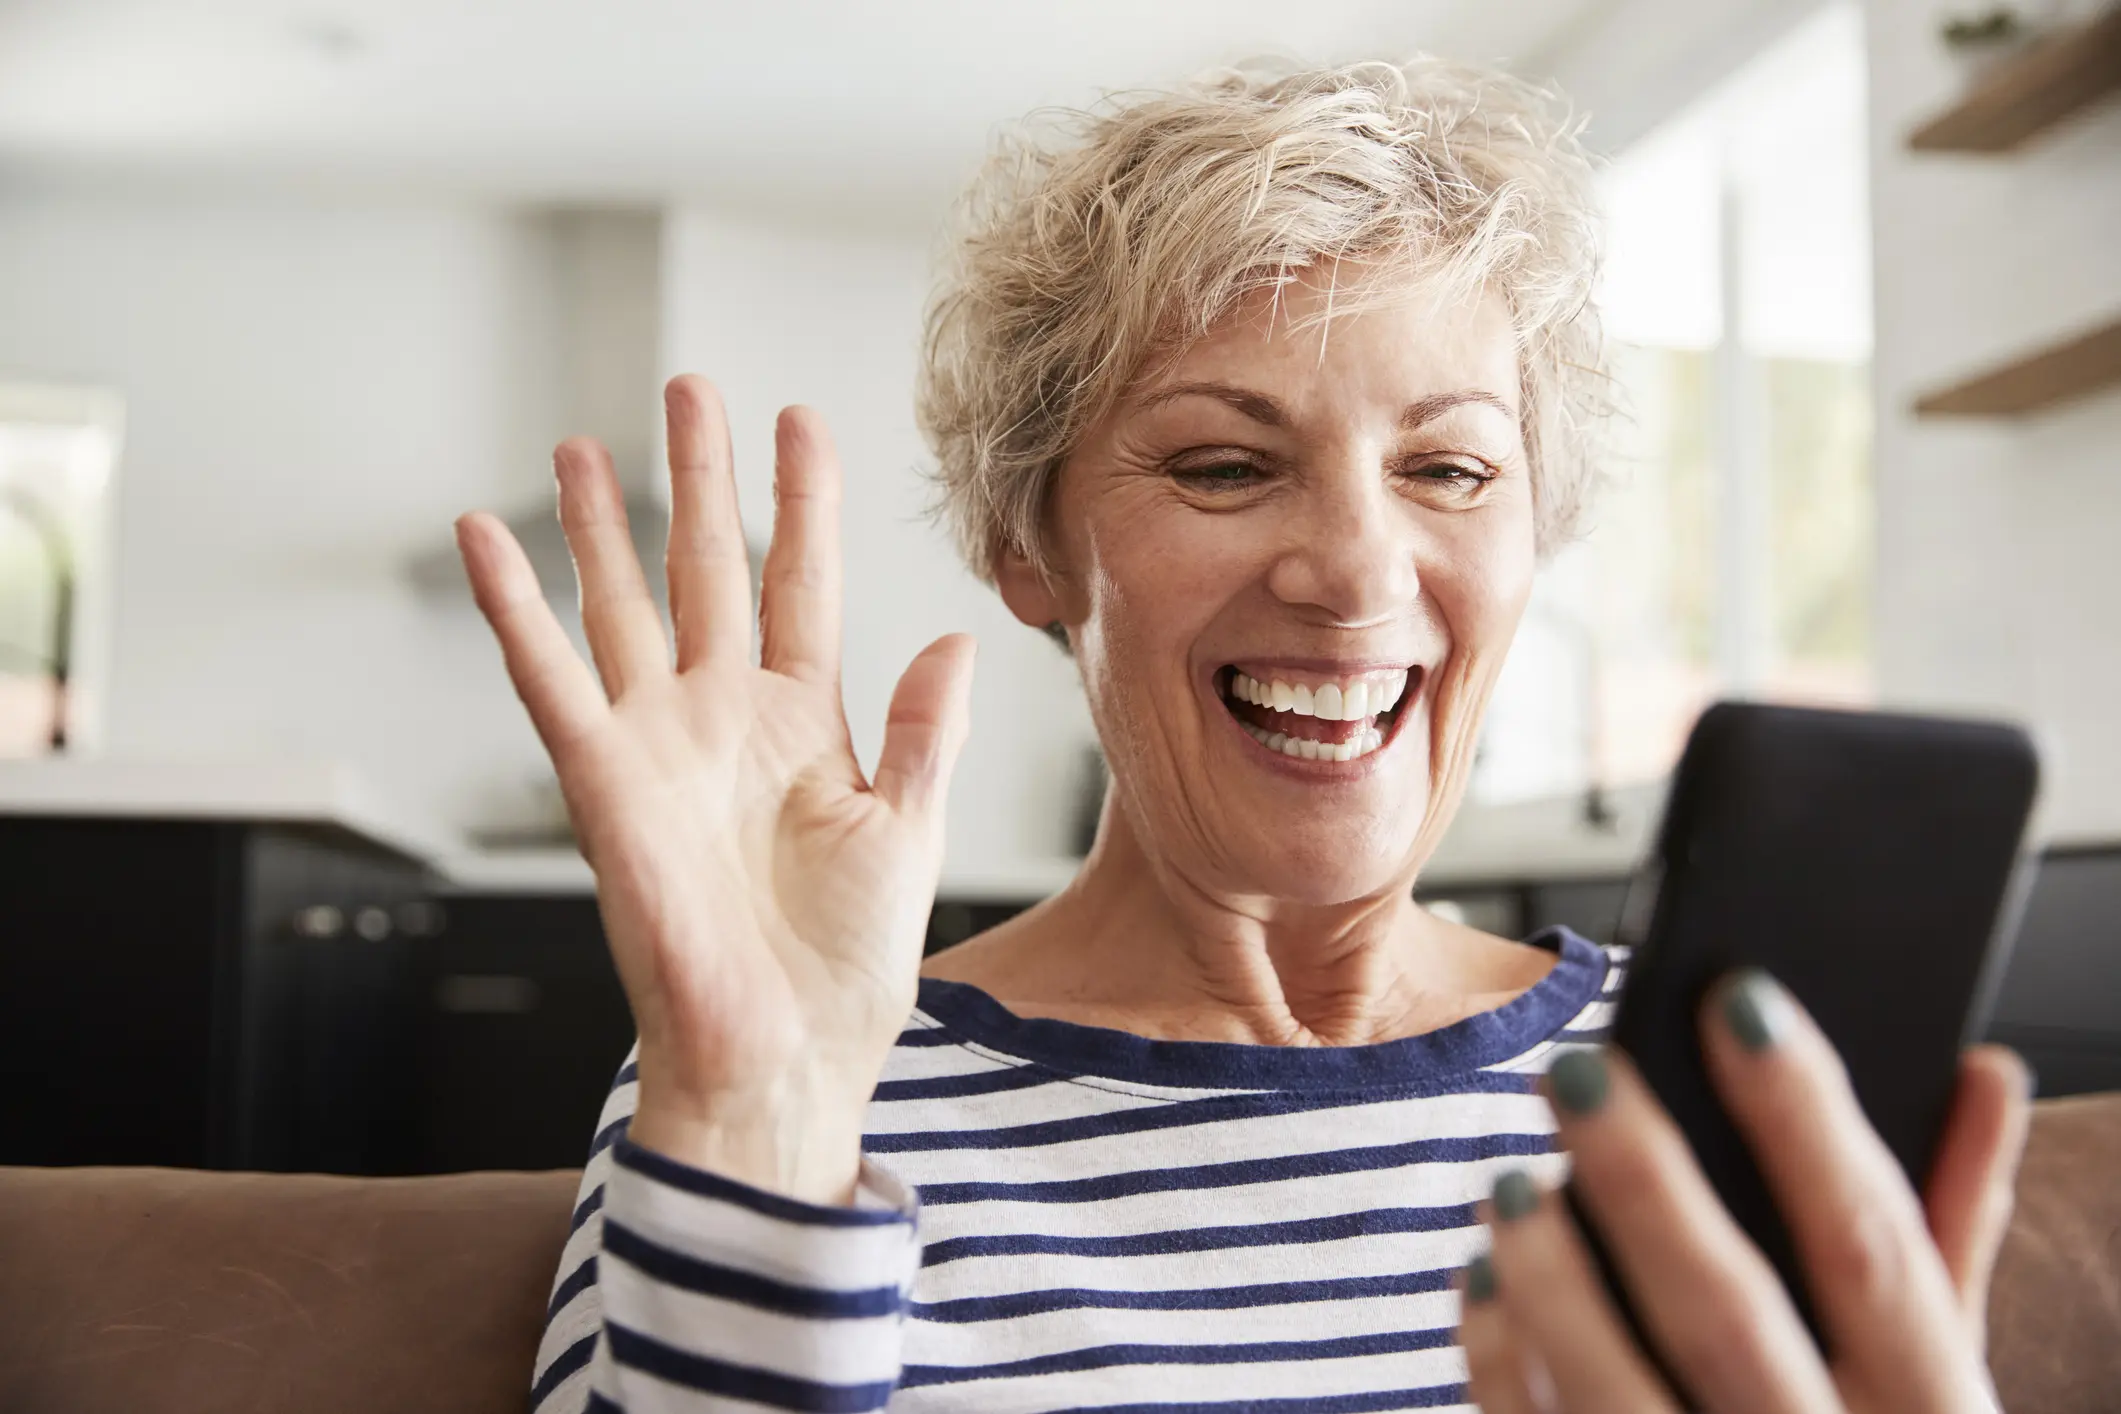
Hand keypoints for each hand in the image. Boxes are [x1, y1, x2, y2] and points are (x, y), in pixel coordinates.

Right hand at [455, 375, 975, 1205]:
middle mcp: (726, 718)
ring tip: (579, 442)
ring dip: (599, 524)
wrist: (785, 1053)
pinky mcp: (602, 779)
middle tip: (690, 389)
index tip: (800, 417)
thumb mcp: (910, 829)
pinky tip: (483, 536)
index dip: (801, 502)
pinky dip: (512, 606)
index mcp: (806, 723)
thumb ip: (924, 729)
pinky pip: (547, 676)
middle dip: (699, 479)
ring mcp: (659, 742)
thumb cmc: (846, 963)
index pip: (802, 582)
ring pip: (623, 604)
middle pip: (707, 568)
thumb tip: (955, 637)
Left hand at [1458, 972, 2032, 1413]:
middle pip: (1730, 1313)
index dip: (1810, 1120)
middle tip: (1576, 1070)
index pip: (1873, 1249)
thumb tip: (1981, 1068)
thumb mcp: (1945, 1383)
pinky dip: (1501, 1361)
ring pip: (1619, 1393)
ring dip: (1554, 1277)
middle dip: (1650, 1183)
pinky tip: (1481, 1276)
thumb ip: (1950, 1234)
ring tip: (1511, 1182)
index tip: (1740, 998)